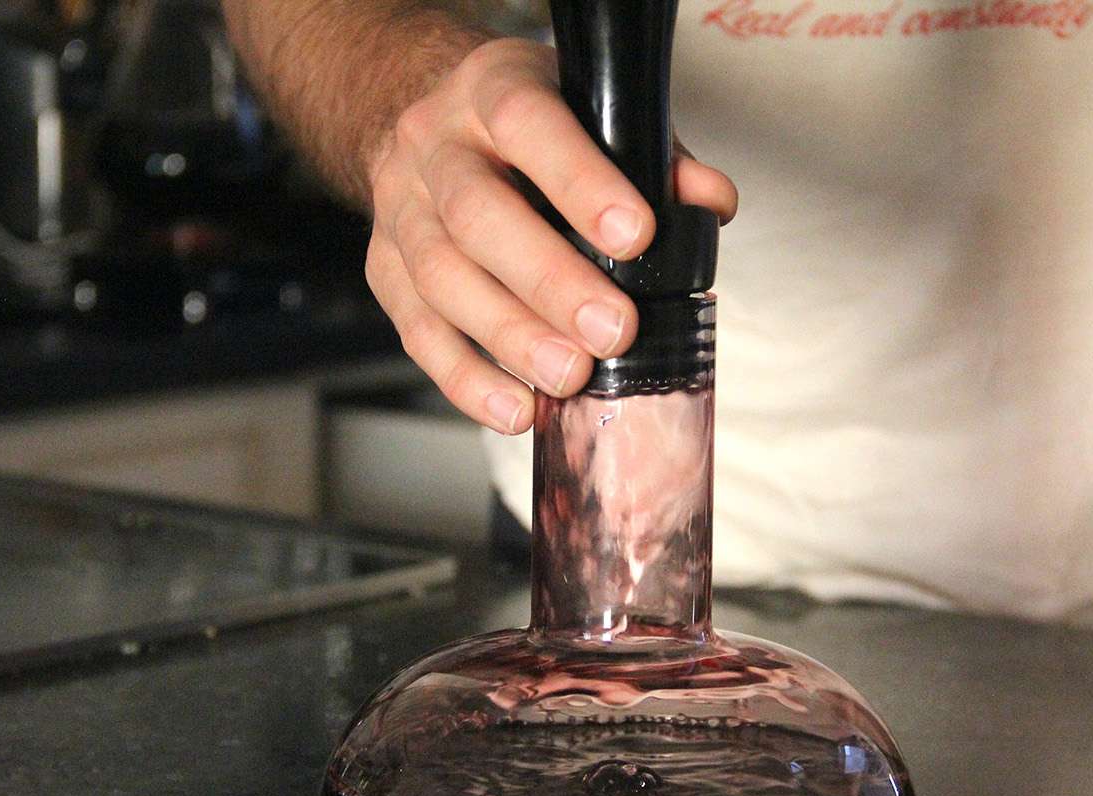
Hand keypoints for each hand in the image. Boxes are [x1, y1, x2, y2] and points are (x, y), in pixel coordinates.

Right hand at [363, 38, 737, 433]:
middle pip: (477, 215)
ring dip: (509, 336)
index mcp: (491, 90)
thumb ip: (653, 156)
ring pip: (440, 278)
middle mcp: (434, 146)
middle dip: (549, 281)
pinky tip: (515, 408)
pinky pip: (417, 332)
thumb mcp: (588, 111)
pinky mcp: (383, 269)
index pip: (527, 124)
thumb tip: (708, 202)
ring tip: (569, 378)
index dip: (579, 181)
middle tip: (612, 333)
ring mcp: (400, 209)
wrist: (423, 117)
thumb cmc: (525, 126)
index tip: (635, 236)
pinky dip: (467, 379)